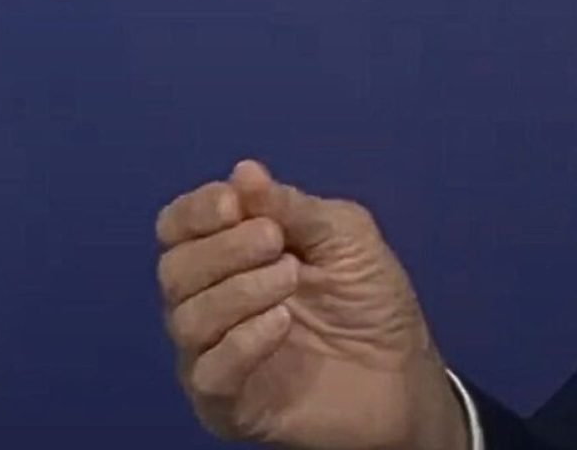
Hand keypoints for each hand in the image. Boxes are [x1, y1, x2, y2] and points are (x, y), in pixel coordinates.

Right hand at [155, 160, 467, 449]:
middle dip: (224, 249)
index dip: (198, 211)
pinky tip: (281, 324)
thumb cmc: (370, 299)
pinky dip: (242, 342)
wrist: (403, 371)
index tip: (236, 204)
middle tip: (278, 245)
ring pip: (186, 319)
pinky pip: (208, 373)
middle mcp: (208, 303)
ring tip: (293, 281)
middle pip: (174, 269)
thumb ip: (293, 207)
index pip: (177, 227)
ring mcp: (213, 355)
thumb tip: (244, 172)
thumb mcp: (344, 235)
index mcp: (227, 256)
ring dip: (240, 291)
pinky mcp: (228, 404)